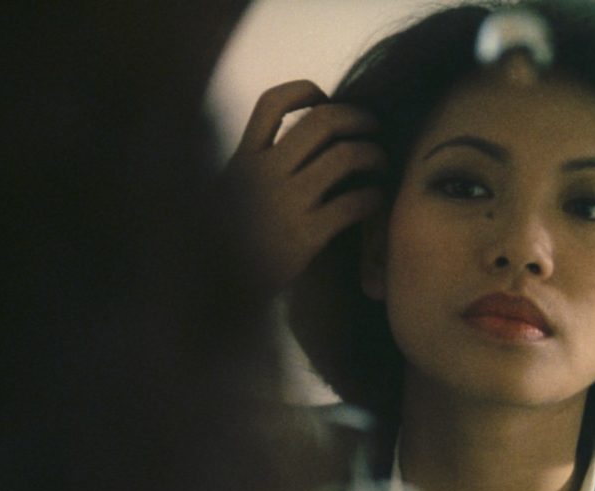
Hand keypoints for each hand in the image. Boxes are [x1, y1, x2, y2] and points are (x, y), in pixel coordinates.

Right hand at [222, 80, 384, 292]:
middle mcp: (263, 173)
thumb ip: (252, 168)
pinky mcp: (306, 235)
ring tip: (381, 162)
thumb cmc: (227, 247)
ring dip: (373, 153)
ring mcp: (285, 203)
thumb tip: (292, 143)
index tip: (325, 100)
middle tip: (373, 126)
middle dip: (357, 116)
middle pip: (322, 120)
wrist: (213, 295)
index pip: (272, 102)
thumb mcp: (226, 195)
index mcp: (243, 159)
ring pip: (345, 156)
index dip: (305, 91)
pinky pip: (354, 203)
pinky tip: (376, 200)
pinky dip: (373, 196)